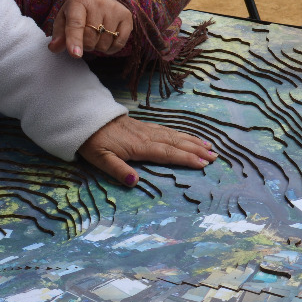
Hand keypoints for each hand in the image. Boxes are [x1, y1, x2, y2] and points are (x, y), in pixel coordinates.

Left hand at [48, 0, 133, 57]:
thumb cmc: (80, 12)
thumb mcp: (65, 18)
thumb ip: (59, 34)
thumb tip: (54, 48)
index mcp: (79, 2)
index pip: (76, 24)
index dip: (74, 40)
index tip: (75, 54)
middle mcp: (98, 3)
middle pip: (90, 38)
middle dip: (85, 45)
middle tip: (85, 36)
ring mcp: (114, 9)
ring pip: (104, 43)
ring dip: (97, 47)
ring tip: (96, 35)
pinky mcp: (126, 17)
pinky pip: (118, 44)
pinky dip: (110, 48)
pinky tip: (107, 39)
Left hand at [80, 115, 216, 185]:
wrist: (87, 118)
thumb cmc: (93, 141)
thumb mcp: (100, 159)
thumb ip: (118, 170)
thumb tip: (135, 182)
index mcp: (139, 146)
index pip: (167, 153)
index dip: (186, 158)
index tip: (203, 163)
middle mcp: (147, 136)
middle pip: (176, 143)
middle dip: (196, 150)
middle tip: (215, 156)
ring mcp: (147, 130)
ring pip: (174, 135)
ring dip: (193, 141)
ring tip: (209, 147)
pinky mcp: (144, 126)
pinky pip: (168, 130)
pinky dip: (182, 134)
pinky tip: (188, 137)